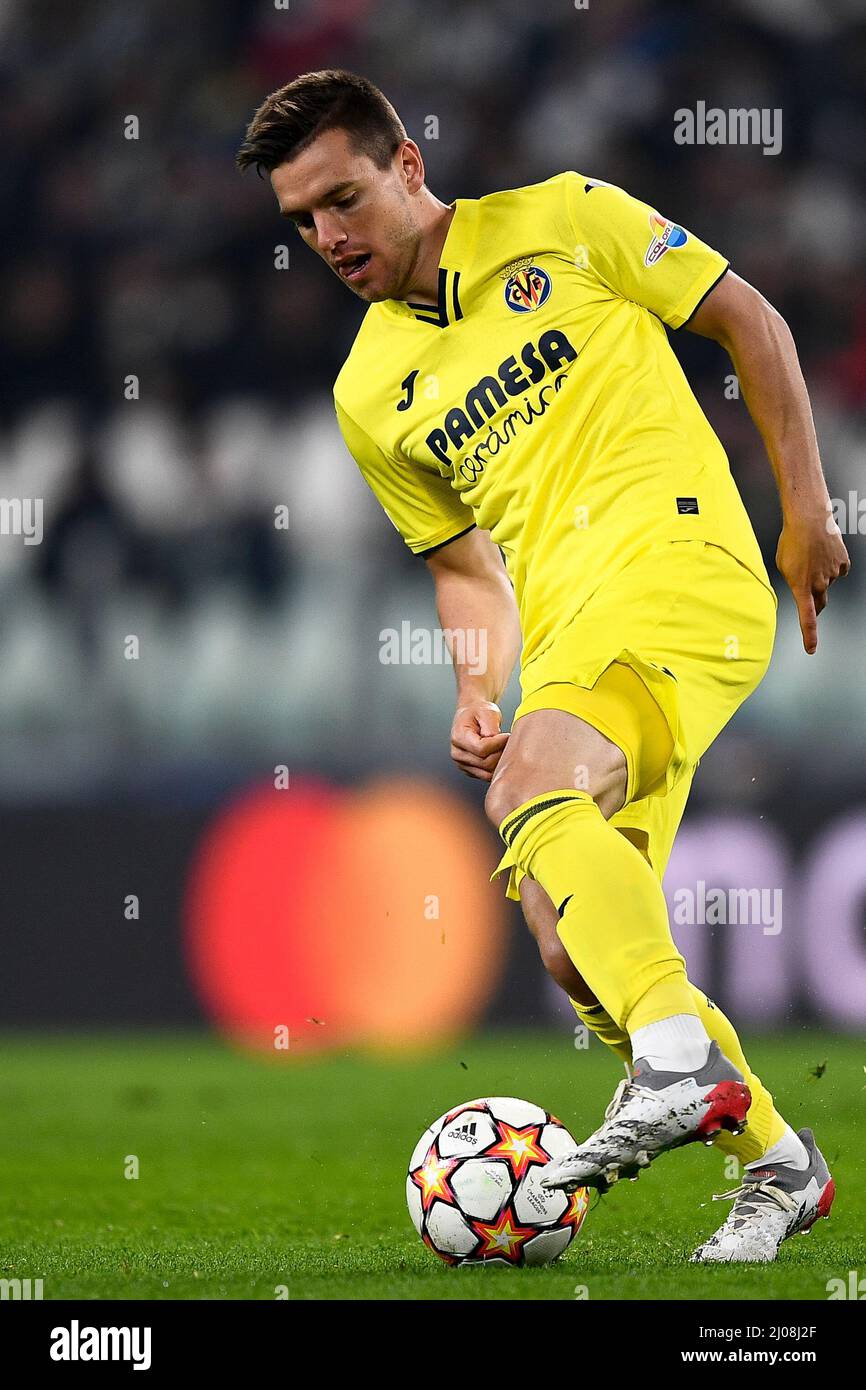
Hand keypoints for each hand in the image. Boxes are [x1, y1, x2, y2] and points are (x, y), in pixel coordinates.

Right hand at [450, 699, 508, 780]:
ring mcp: (462, 764)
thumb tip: (498, 744)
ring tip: (504, 748)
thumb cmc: (479, 712)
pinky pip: (487, 776)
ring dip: (500, 762)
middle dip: (501, 753)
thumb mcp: (487, 712)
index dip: (498, 744)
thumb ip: (492, 729)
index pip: (481, 749)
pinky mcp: (470, 770)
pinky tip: (499, 754)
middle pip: (485, 763)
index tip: (508, 735)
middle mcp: (457, 753)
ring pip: (487, 773)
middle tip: (509, 742)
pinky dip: (496, 768)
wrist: (472, 714)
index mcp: (458, 737)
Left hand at [776, 512, 849, 653]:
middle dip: (815, 604)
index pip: (806, 618)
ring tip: (810, 555)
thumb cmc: (791, 540)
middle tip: (810, 597)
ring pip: (827, 582)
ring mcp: (833, 574)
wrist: (810, 519)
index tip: (812, 649)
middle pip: (819, 603)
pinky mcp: (843, 564)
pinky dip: (831, 564)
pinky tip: (824, 552)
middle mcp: (819, 584)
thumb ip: (793, 579)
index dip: (810, 636)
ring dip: (819, 574)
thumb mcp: (783, 564)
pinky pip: (838, 569)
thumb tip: (802, 584)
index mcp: (801, 587)